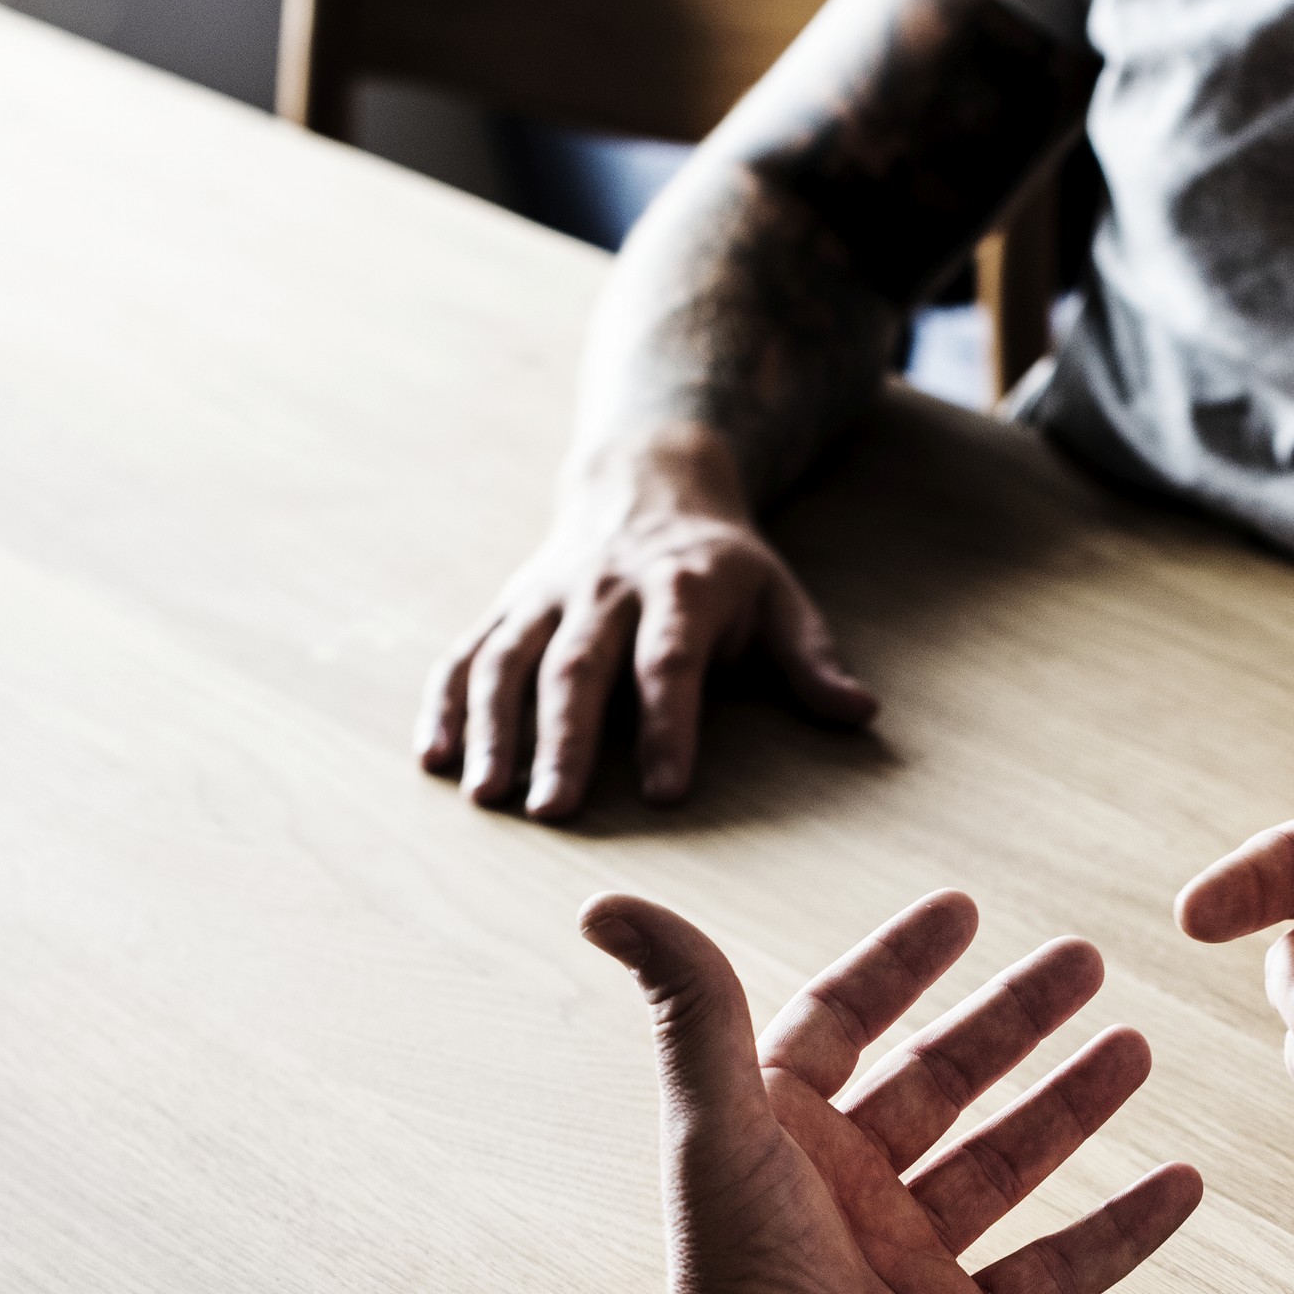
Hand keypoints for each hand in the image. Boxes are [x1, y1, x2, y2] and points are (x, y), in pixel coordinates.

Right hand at [425, 430, 879, 819]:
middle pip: (577, 667)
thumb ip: (812, 658)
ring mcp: (546, 598)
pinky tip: (433, 758)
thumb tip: (860, 714)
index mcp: (680, 589)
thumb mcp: (780, 595)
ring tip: (486, 798)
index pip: (670, 662)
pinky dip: (445, 703)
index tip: (668, 793)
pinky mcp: (506, 608)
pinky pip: (466, 652)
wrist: (646, 482)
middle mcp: (604, 592)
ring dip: (491, 729)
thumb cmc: (722, 567)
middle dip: (564, 740)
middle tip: (553, 811)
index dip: (670, 726)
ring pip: (508, 660)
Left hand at [582, 887, 1199, 1293]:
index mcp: (775, 1140)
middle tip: (1086, 959)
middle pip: (937, 1082)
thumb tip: (608, 904)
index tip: (964, 909)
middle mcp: (839, 1198)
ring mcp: (903, 1269)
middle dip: (1011, 1019)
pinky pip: (1055, 1271)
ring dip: (1070, 1105)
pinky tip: (1182, 1185)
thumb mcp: (716, 1130)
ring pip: (1003, 1166)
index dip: (896, 964)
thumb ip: (688, 1008)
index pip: (837, 1024)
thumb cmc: (745, 1293)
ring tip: (1136, 1048)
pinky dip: (1119, 1231)